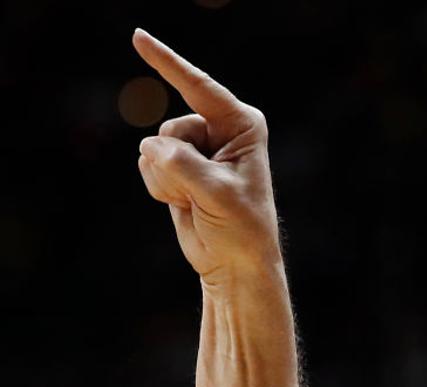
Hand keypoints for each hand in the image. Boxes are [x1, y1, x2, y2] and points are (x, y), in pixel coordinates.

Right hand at [133, 28, 280, 287]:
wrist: (235, 263)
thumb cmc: (241, 228)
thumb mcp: (218, 195)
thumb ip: (183, 166)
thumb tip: (151, 147)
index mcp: (241, 125)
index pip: (198, 88)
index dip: (167, 62)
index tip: (138, 36)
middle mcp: (218, 129)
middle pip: (169, 127)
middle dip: (177, 164)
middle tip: (204, 193)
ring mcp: (195, 147)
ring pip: (153, 147)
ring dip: (168, 180)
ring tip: (196, 200)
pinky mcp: (176, 165)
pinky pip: (146, 165)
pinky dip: (159, 188)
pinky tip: (184, 203)